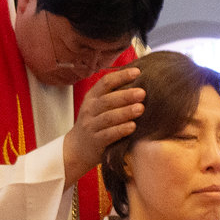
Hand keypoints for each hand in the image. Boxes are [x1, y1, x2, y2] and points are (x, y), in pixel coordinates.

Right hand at [62, 67, 144, 185]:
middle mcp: (89, 109)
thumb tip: (139, 77)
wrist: (78, 148)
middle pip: (107, 100)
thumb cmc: (96, 123)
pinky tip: (133, 126)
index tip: (137, 72)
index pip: (106, 82)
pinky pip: (108, 134)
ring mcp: (91, 126)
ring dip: (125, 112)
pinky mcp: (95, 141)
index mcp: (92, 97)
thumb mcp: (98, 105)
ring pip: (108, 117)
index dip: (121, 76)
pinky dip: (121, 130)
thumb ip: (114, 94)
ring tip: (141, 108)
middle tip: (142, 93)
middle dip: (126, 95)